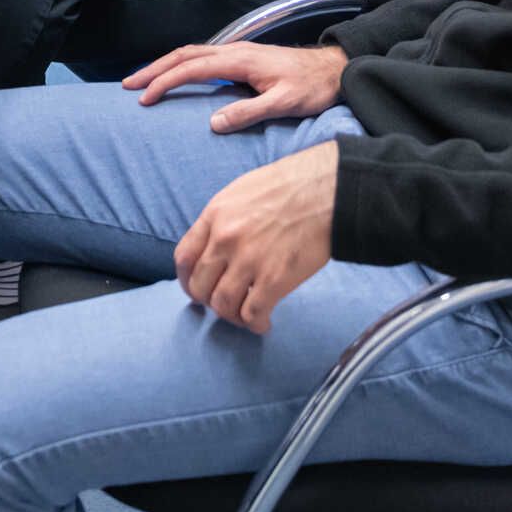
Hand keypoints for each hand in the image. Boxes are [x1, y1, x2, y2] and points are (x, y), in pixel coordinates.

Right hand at [123, 40, 344, 131]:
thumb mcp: (284, 104)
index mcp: (239, 61)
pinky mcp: (241, 58)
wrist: (334, 69)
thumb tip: (213, 123)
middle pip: (183, 55)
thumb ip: (249, 112)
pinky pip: (201, 57)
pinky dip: (180, 65)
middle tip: (127, 86)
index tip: (144, 98)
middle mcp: (234, 51)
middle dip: (153, 70)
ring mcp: (237, 52)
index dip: (165, 82)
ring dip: (164, 66)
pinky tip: (175, 76)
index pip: (191, 69)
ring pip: (190, 54)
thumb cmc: (312, 87)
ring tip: (142, 81)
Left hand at [176, 141, 338, 333]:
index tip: (197, 290)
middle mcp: (225, 239)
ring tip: (245, 315)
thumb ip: (223, 220)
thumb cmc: (290, 187)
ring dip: (231, 316)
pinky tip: (264, 322)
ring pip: (222, 305)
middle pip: (200, 286)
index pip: (184, 258)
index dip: (187, 280)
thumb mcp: (241, 193)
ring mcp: (248, 260)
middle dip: (209, 301)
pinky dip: (255, 324)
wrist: (328, 191)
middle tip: (224, 304)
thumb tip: (215, 247)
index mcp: (215, 216)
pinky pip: (252, 313)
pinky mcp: (274, 279)